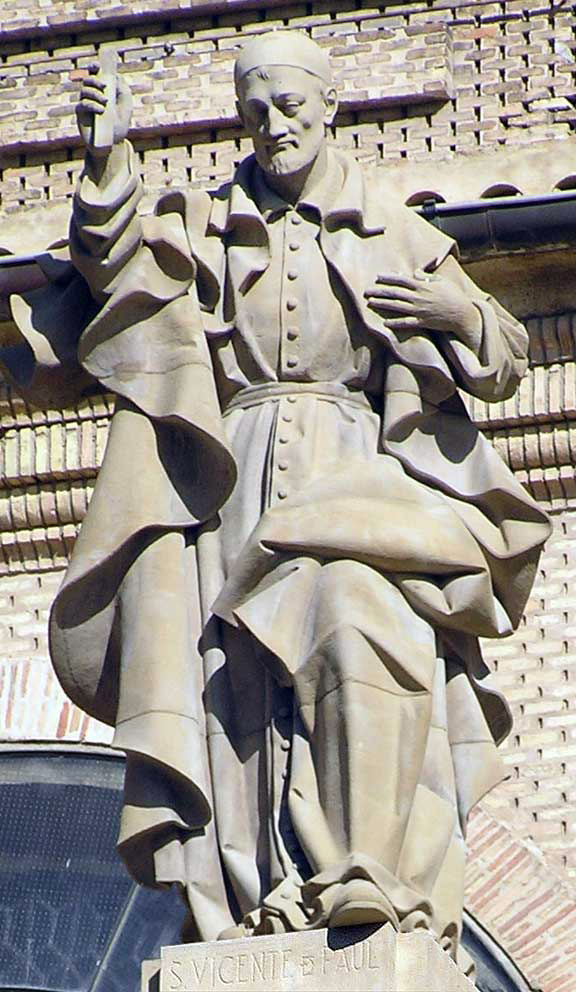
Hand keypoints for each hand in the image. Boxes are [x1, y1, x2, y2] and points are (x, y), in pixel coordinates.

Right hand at [76, 64, 132, 154]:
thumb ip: (122, 88)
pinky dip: (92, 105)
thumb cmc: (120, 122)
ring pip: (84, 91)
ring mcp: (85, 104)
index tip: (97, 66)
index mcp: (101, 89)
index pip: (94, 74)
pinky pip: (83, 105)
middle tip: (104, 87)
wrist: (114, 142)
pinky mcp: (81, 115)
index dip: (94, 67)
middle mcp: (91, 95)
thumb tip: (115, 75)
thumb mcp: (125, 104)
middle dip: (95, 80)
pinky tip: (101, 110)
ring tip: (106, 102)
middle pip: (87, 80)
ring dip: (95, 93)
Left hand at [364, 269, 479, 335]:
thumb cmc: (454, 295)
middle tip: (366, 291)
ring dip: (382, 305)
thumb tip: (414, 272)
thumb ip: (426, 277)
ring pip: (397, 307)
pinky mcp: (422, 322)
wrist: (463, 314)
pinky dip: (395, 323)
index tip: (377, 277)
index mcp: (423, 286)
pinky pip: (406, 323)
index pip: (402, 280)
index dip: (388, 278)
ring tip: (370, 303)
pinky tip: (384, 322)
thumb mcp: (442, 281)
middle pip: (395, 293)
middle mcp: (419, 298)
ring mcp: (419, 311)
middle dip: (379, 291)